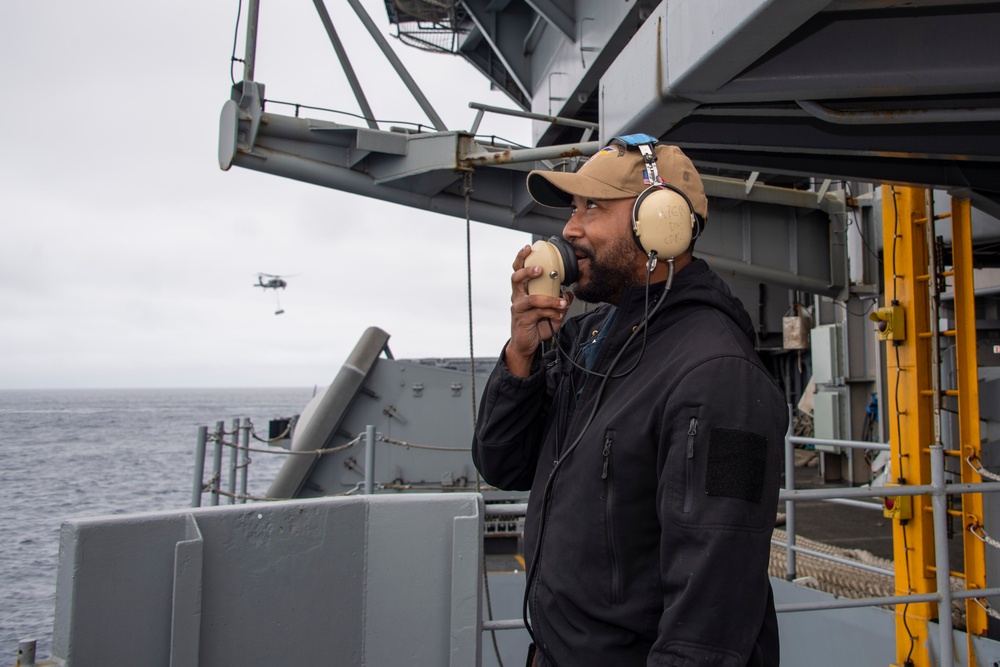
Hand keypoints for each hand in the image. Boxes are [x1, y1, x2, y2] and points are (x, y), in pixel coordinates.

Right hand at [507, 245, 573, 376]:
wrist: (527, 344)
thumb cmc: (536, 324)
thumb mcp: (551, 311)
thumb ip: (560, 301)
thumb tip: (569, 293)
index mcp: (522, 290)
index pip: (518, 270)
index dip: (521, 258)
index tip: (529, 248)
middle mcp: (518, 297)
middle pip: (516, 278)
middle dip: (528, 271)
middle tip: (540, 269)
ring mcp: (519, 308)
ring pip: (530, 298)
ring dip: (548, 298)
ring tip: (561, 300)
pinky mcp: (522, 320)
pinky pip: (538, 313)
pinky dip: (551, 312)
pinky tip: (559, 314)